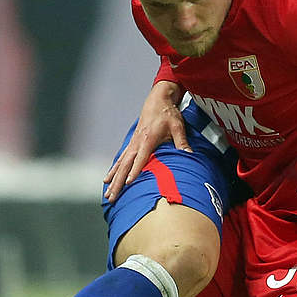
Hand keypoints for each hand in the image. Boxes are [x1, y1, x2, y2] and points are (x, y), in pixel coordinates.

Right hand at [103, 81, 187, 201]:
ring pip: (120, 165)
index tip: (129, 183)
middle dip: (118, 182)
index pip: (140, 159)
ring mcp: (132, 144)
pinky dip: (113, 171)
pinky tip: (108, 180)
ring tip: (108, 194)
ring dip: (113, 180)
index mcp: (148, 140)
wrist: (158, 101)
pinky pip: (120, 160)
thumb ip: (182, 142)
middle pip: (125, 166)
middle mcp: (137, 143)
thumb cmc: (168, 114)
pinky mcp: (131, 145)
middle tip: (112, 196)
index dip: (135, 171)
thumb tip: (189, 155)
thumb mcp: (178, 126)